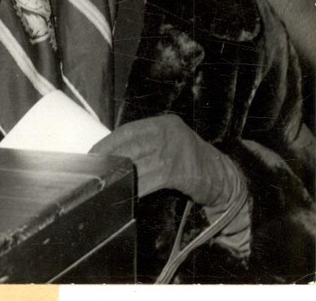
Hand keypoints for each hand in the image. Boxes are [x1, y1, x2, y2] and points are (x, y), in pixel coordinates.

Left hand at [90, 114, 240, 206]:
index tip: (93, 153)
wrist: (222, 176)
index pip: (127, 131)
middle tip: (95, 171)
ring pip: (139, 164)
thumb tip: (113, 152)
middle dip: (110, 160)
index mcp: (162, 123)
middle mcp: (168, 133)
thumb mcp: (168, 143)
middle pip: (130, 146)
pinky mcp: (180, 171)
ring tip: (107, 182)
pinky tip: (127, 192)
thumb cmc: (189, 161)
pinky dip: (137, 187)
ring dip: (121, 175)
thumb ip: (146, 143)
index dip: (108, 143)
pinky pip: (151, 180)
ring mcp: (175, 151)